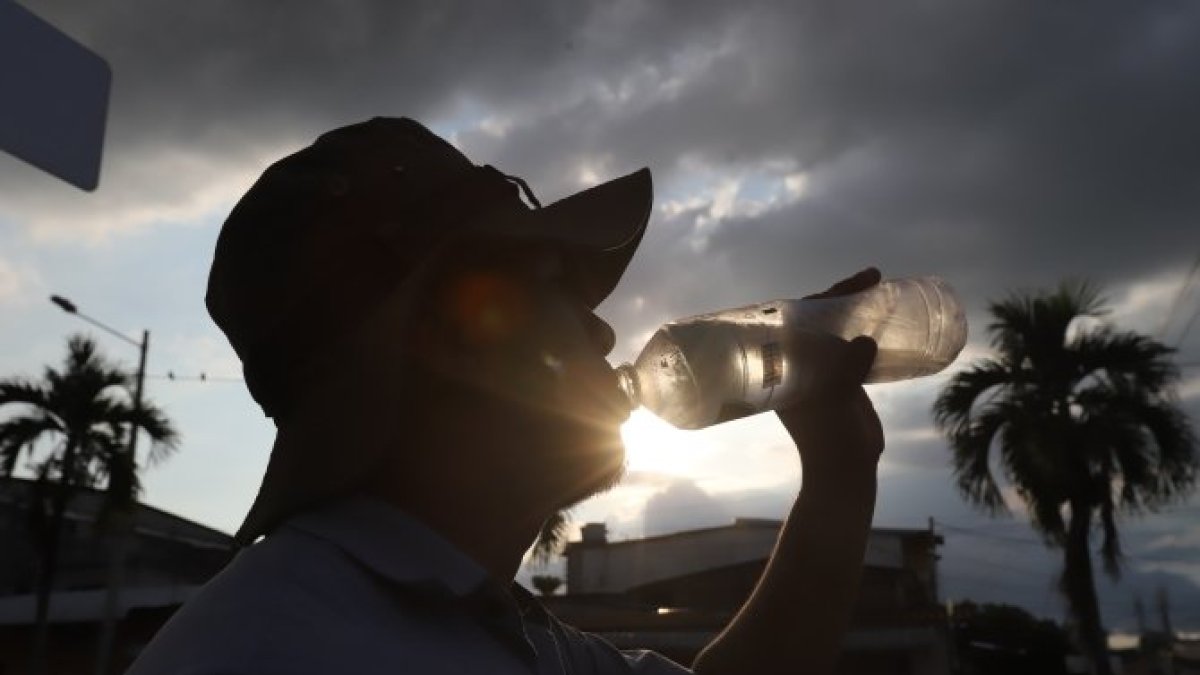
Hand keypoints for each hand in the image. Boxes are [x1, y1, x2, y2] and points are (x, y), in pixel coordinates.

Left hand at [776, 268, 884, 480]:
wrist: (847, 468)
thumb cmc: (829, 437)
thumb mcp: (835, 398)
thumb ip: (846, 368)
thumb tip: (866, 340)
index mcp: (784, 364)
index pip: (797, 318)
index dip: (822, 296)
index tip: (848, 284)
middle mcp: (799, 363)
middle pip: (819, 318)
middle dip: (843, 295)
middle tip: (872, 276)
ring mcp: (822, 370)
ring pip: (838, 329)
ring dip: (858, 308)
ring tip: (881, 286)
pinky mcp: (844, 380)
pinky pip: (854, 346)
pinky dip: (869, 330)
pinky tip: (889, 319)